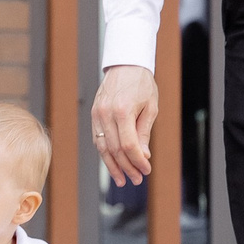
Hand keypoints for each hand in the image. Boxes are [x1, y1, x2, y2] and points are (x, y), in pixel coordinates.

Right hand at [90, 64, 157, 185]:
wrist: (125, 64)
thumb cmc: (142, 84)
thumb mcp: (150, 107)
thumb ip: (144, 132)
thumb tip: (143, 156)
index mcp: (122, 111)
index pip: (129, 145)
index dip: (137, 161)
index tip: (146, 170)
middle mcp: (106, 114)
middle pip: (115, 150)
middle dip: (127, 167)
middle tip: (137, 179)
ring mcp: (97, 114)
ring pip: (103, 147)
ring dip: (113, 166)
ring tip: (122, 179)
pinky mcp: (93, 114)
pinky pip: (98, 139)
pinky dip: (105, 153)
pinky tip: (113, 163)